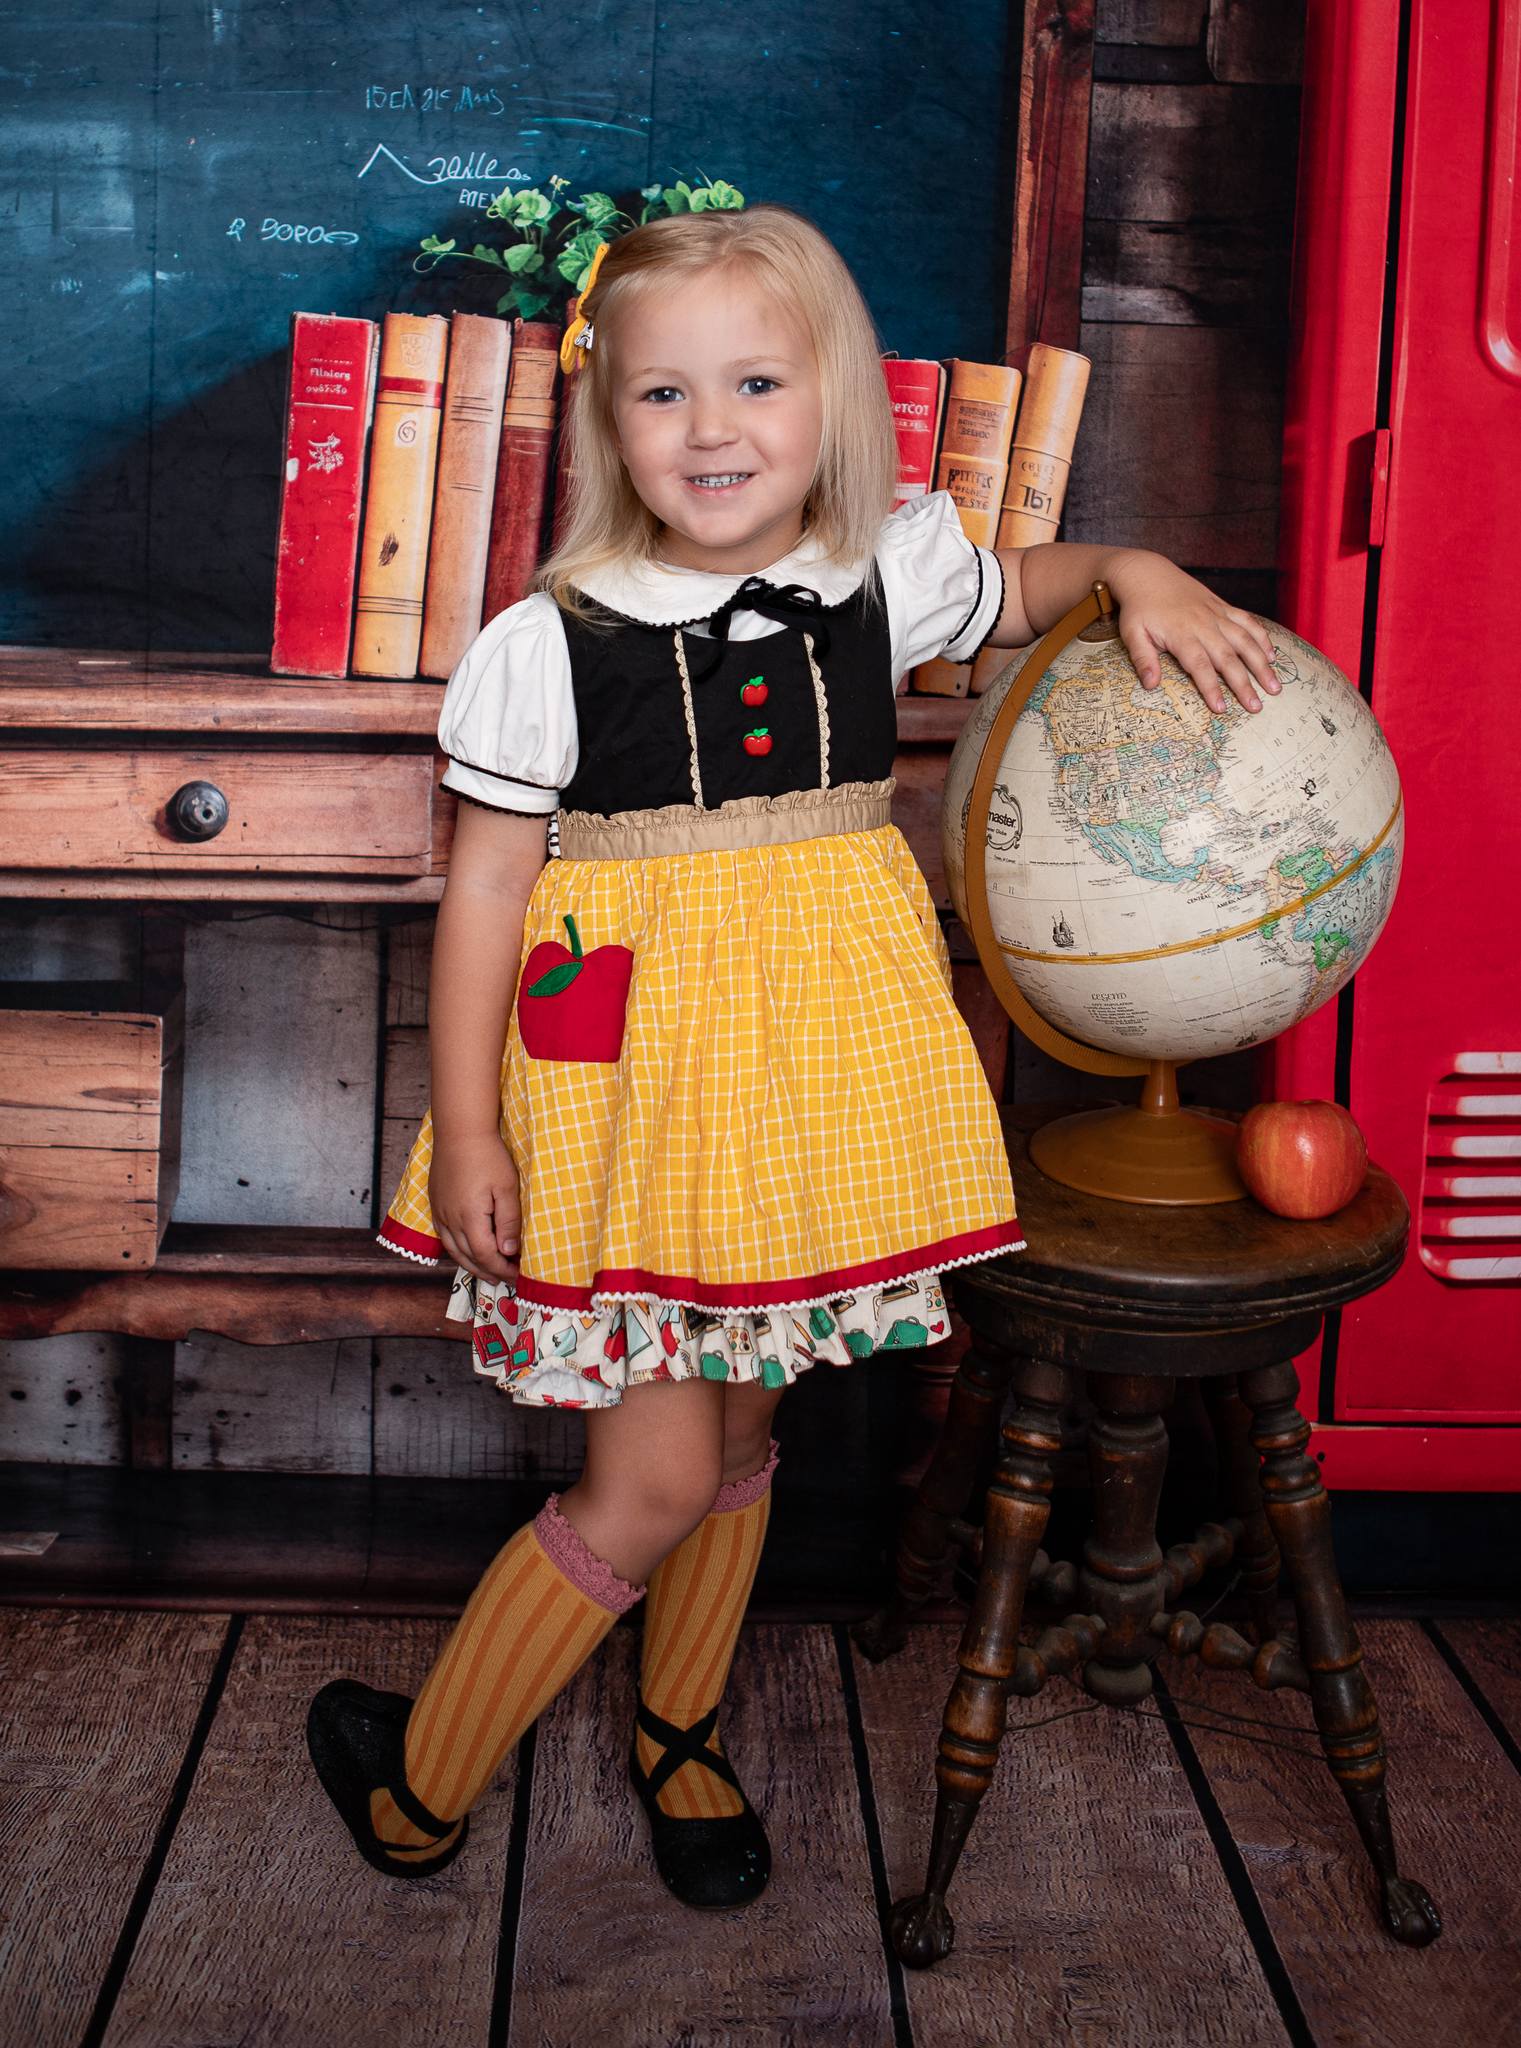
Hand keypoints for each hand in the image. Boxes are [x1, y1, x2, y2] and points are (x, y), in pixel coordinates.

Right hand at [429, 1130, 520, 1281]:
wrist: (460, 1131)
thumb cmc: (488, 1156)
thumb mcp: (507, 1187)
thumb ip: (508, 1221)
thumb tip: (509, 1251)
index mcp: (469, 1217)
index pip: (486, 1255)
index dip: (503, 1269)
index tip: (518, 1276)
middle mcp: (449, 1220)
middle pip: (469, 1257)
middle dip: (489, 1272)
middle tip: (507, 1279)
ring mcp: (439, 1213)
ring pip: (454, 1251)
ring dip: (472, 1265)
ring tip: (489, 1273)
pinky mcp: (435, 1205)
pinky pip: (444, 1237)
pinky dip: (458, 1251)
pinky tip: (469, 1251)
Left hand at [1105, 552, 1281, 713]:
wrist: (1148, 573)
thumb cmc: (1139, 607)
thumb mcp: (1132, 634)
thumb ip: (1143, 659)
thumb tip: (1150, 685)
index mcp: (1181, 634)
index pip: (1200, 666)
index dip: (1211, 688)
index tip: (1221, 708)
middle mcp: (1204, 624)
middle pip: (1228, 657)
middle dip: (1244, 684)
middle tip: (1256, 707)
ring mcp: (1216, 614)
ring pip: (1244, 640)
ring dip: (1261, 664)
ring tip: (1274, 686)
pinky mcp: (1223, 606)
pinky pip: (1247, 621)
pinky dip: (1261, 637)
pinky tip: (1271, 654)